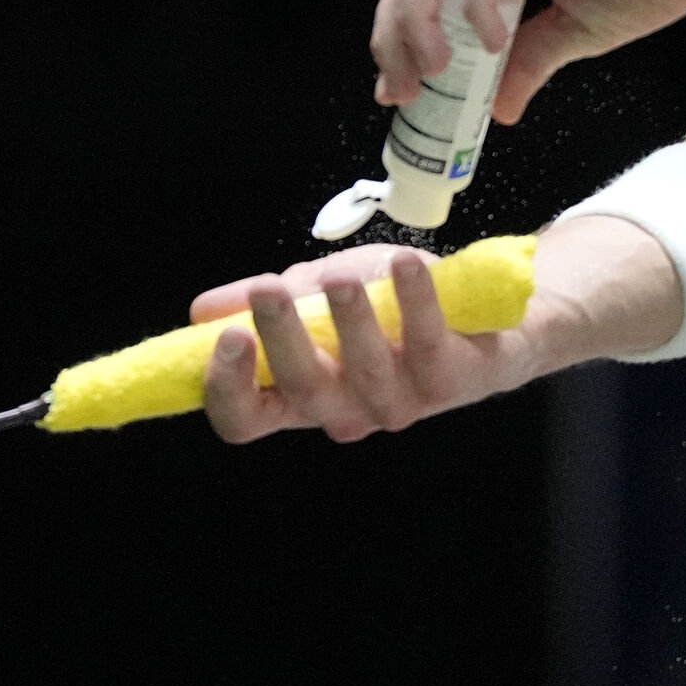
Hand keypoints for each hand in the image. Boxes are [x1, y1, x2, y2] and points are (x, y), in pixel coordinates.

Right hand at [192, 246, 535, 444]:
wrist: (483, 313)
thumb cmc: (389, 310)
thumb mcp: (317, 296)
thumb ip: (265, 302)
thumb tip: (201, 311)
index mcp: (301, 397)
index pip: (246, 420)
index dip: (228, 388)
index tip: (226, 336)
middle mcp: (346, 412)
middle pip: (302, 393)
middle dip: (282, 339)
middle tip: (267, 290)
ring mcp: (399, 403)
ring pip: (364, 373)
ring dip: (349, 320)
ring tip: (339, 276)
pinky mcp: (449, 380)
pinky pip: (427, 344)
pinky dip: (414, 301)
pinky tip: (404, 265)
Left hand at [371, 0, 685, 120]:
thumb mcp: (583, 29)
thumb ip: (532, 59)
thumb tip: (498, 108)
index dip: (396, 35)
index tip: (401, 90)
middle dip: (393, 36)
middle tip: (406, 92)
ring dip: (420, 20)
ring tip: (439, 70)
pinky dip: (476, 2)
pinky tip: (492, 39)